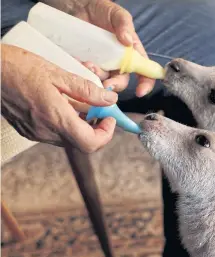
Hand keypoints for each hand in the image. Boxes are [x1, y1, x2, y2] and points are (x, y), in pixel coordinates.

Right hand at [1, 44, 117, 152]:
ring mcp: (35, 133)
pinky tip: (65, 104)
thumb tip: (110, 99)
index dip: (106, 134)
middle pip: (82, 143)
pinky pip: (56, 133)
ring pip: (70, 139)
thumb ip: (86, 90)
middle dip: (97, 128)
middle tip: (100, 109)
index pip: (90, 143)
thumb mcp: (57, 73)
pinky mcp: (29, 130)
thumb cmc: (17, 67)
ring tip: (82, 103)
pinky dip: (67, 123)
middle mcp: (45, 131)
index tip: (110, 118)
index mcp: (55, 117)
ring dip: (82, 125)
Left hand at [70, 0, 154, 96]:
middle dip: (115, 85)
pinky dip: (84, 74)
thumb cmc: (102, 10)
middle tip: (106, 84)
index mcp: (131, 53)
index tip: (140, 92)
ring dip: (97, 78)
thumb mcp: (117, 14)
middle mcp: (118, 63)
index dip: (145, 84)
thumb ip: (124, 25)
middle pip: (121, 82)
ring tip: (89, 65)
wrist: (78, 6)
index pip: (144, 72)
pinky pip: (86, 76)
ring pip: (103, 81)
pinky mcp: (86, 64)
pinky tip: (80, 64)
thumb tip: (127, 41)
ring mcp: (101, 65)